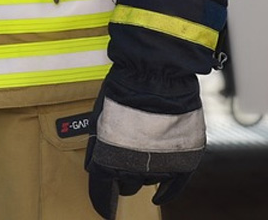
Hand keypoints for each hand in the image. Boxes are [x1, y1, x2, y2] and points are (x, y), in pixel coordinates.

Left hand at [86, 65, 204, 217]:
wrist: (156, 74)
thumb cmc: (123, 89)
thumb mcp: (101, 115)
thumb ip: (100, 142)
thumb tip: (96, 164)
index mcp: (111, 157)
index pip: (103, 188)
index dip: (101, 198)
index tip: (103, 208)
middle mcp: (136, 167)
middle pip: (127, 184)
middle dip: (122, 177)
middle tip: (119, 168)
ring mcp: (162, 165)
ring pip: (149, 180)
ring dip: (142, 172)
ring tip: (138, 156)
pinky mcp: (184, 160)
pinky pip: (175, 186)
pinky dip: (167, 191)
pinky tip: (159, 195)